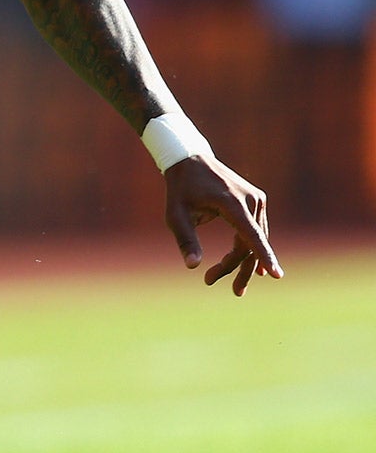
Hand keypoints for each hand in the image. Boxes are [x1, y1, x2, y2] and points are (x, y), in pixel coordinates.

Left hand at [164, 155, 278, 295]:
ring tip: (232, 285)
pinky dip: (251, 248)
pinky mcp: (256, 201)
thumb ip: (185, 239)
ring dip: (245, 262)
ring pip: (255, 239)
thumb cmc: (181, 189)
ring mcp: (256, 200)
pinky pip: (256, 231)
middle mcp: (250, 200)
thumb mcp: (175, 214)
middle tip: (233, 291)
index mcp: (232, 203)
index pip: (251, 235)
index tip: (276, 275)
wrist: (191, 161)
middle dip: (240, 268)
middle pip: (251, 243)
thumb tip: (192, 266)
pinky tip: (256, 269)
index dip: (263, 256)